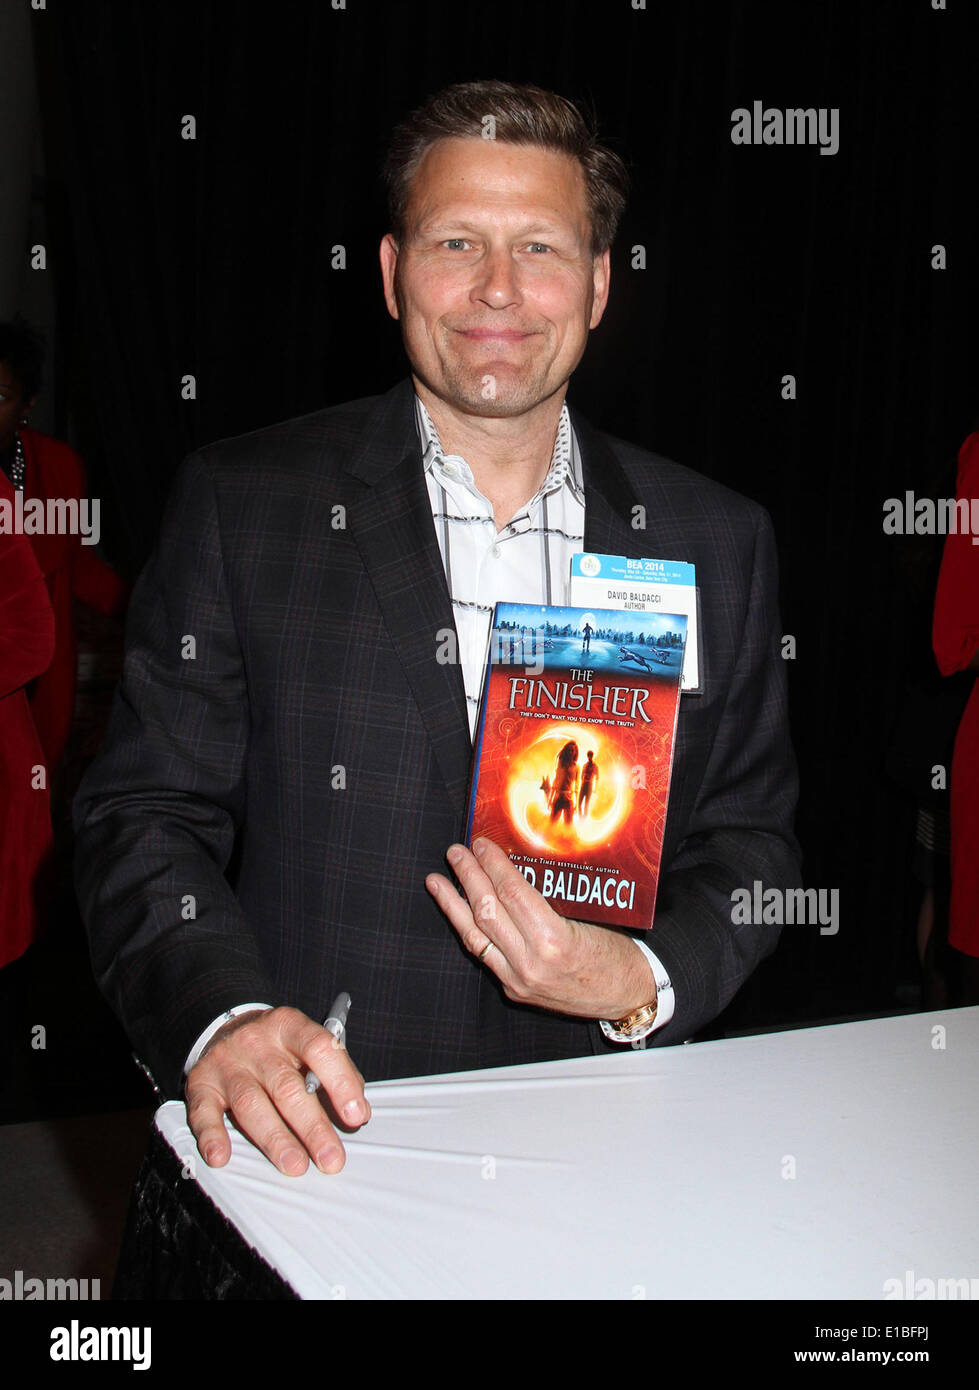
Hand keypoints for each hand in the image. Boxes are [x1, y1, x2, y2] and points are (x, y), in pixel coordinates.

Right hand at [185, 1006, 370, 1176]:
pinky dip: (212, 1135)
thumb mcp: (305, 1045)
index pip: (319, 1048)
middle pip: (286, 1086)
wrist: (226, 1028)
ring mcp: (227, 1063)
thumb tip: (356, 1110)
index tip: (356, 1115)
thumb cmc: (277, 1046)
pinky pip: (204, 1111)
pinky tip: (222, 1156)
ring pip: (251, 1104)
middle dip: (312, 1126)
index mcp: (289, 1026)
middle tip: (331, 1158)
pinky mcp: (201, 1084)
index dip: (341, 1082)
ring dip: (275, 1138)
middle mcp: (257, 1042)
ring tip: (295, 1165)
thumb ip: (333, 1072)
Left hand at [426, 837, 654, 1019]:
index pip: (512, 893)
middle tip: (455, 852)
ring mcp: (519, 980)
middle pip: (488, 911)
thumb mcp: (591, 917)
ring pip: (475, 937)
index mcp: (554, 940)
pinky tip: (459, 913)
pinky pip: (485, 955)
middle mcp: (531, 963)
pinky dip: (470, 930)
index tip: (481, 844)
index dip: (492, 865)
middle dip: (467, 877)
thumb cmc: (617, 953)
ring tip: (436, 881)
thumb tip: (519, 866)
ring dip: (453, 905)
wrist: (629, 996)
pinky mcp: (515, 991)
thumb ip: (552, 898)